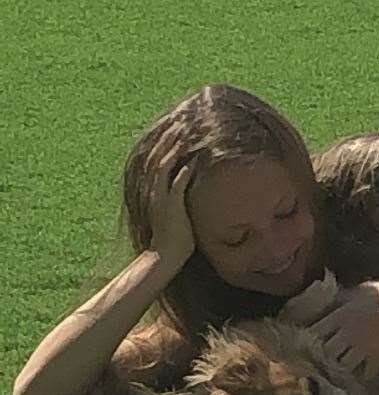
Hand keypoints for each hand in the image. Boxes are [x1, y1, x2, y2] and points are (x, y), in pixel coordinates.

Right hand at [146, 123, 199, 265]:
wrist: (165, 255)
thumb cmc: (174, 236)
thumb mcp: (173, 211)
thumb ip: (177, 196)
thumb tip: (187, 186)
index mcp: (155, 190)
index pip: (157, 162)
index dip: (165, 146)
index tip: (175, 132)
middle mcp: (155, 191)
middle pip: (158, 159)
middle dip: (167, 141)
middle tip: (178, 124)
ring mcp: (162, 198)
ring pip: (164, 168)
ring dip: (173, 151)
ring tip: (183, 136)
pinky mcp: (172, 207)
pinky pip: (177, 186)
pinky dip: (183, 174)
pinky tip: (192, 163)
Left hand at [308, 283, 378, 379]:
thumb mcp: (361, 291)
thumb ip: (343, 297)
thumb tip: (328, 298)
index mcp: (342, 315)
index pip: (315, 331)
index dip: (313, 337)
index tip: (314, 340)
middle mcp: (349, 332)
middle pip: (327, 351)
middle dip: (326, 354)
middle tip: (328, 356)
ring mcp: (363, 346)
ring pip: (343, 364)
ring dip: (344, 365)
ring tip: (345, 364)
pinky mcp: (378, 357)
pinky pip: (365, 373)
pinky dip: (364, 374)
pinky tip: (364, 370)